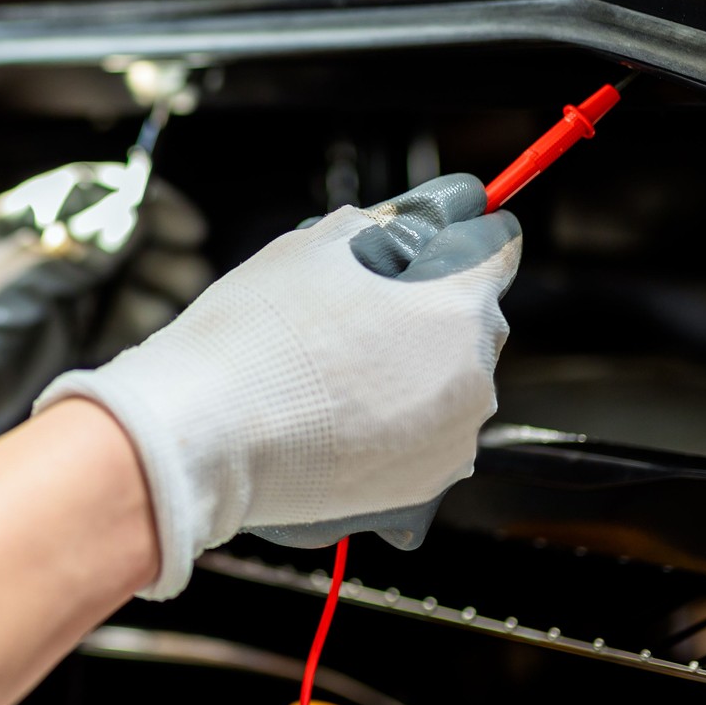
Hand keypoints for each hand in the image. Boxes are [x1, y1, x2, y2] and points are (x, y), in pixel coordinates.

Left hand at [0, 157, 209, 484]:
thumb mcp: (3, 285)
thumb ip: (67, 252)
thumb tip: (127, 220)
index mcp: (20, 225)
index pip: (96, 195)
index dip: (145, 204)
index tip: (183, 224)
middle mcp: (44, 258)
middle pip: (122, 238)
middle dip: (160, 250)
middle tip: (186, 270)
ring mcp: (56, 302)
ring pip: (127, 282)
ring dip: (157, 287)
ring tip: (173, 301)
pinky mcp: (64, 347)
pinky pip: (118, 326)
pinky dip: (143, 324)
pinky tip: (155, 328)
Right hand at [35, 173, 520, 598]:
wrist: (207, 431)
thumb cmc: (253, 336)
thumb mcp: (312, 245)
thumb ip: (379, 226)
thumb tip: (407, 219)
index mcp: (455, 297)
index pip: (498, 249)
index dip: (467, 243)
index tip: (443, 252)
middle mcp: (474, 367)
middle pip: (476, 324)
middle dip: (434, 317)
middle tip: (362, 324)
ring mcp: (457, 433)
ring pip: (455, 387)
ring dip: (418, 379)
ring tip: (341, 382)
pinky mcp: (431, 485)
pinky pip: (433, 442)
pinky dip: (403, 433)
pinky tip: (344, 424)